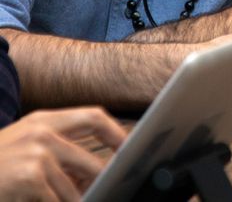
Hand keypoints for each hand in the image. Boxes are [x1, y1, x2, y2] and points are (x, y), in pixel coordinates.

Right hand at [0, 106, 125, 200]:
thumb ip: (56, 148)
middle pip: (90, 159)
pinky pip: (56, 201)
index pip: (93, 116)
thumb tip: (89, 171)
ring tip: (78, 200)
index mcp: (44, 120)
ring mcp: (37, 155)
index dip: (115, 132)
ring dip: (76, 201)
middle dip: (102, 180)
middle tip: (110, 189)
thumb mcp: (25, 143)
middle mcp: (43, 132)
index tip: (128, 148)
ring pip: (72, 189)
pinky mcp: (30, 177)